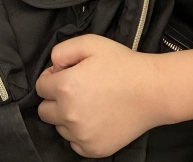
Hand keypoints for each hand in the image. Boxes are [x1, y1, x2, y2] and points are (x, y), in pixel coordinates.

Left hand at [36, 35, 162, 156]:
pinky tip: (96, 117)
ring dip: (67, 116)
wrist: (152, 91)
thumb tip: (52, 67)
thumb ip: (62, 50)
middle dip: (55, 99)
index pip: (40, 86)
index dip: (53, 77)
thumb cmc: (122, 65)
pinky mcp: (93, 149)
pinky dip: (80, 132)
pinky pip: (74, 143)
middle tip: (77, 89)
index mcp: (65, 87)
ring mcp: (81, 135)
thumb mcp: (91, 43)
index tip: (68, 74)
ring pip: (59, 127)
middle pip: (44, 110)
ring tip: (90, 102)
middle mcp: (69, 114)